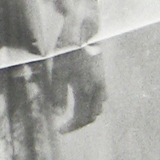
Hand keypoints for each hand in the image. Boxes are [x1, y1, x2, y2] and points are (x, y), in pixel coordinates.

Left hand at [50, 0, 105, 131]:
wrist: (83, 29)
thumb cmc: (68, 50)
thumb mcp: (58, 72)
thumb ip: (58, 95)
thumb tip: (58, 114)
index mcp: (86, 91)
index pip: (81, 118)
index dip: (70, 127)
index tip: (59, 130)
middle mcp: (97, 89)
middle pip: (91, 116)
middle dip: (78, 124)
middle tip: (65, 126)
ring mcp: (102, 82)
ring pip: (98, 107)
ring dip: (87, 115)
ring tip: (73, 116)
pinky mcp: (102, 75)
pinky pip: (101, 97)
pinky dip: (92, 104)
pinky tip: (83, 100)